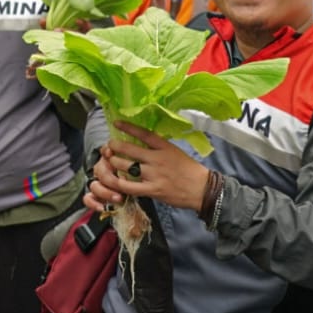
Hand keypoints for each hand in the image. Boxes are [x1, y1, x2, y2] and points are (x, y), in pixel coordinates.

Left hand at [86, 121, 210, 213]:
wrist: (203, 189)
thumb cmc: (189, 170)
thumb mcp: (176, 152)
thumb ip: (159, 147)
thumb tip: (142, 140)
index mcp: (165, 147)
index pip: (144, 134)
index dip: (128, 127)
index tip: (116, 123)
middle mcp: (157, 159)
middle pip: (129, 149)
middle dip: (114, 146)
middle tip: (108, 146)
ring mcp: (154, 175)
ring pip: (126, 166)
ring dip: (114, 163)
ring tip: (110, 162)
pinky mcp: (153, 190)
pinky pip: (130, 186)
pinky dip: (119, 183)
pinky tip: (115, 180)